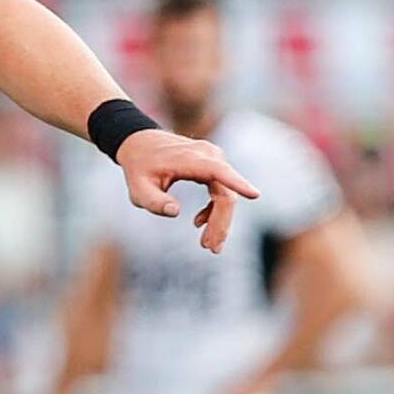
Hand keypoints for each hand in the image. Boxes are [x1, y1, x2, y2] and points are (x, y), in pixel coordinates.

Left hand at [118, 126, 260, 250]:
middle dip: (221, 224)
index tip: (255, 195)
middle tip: (211, 249)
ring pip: (226, 195)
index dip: (238, 184)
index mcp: (191, 159)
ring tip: (207, 244)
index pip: (219, 173)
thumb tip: (175, 212)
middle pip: (225, 194)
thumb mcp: (138, 189)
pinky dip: (214, 210)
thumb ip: (153, 202)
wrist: (140, 145)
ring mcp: (213, 159)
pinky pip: (222, 190)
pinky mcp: (213, 165)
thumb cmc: (139, 168)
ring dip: (219, 221)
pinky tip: (199, 222)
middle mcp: (208, 155)